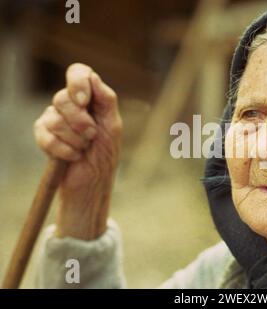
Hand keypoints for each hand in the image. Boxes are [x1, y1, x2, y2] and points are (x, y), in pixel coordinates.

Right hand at [34, 63, 121, 239]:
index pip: (78, 73)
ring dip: (75, 139)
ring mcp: (54, 119)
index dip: (78, 82)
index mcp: (90, 98)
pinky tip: (73, 156)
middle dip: (80, 121)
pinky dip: (64, 149)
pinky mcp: (43, 136)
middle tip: (92, 136)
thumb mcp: (113, 125)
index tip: (85, 101)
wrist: (94, 181)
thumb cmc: (106, 153)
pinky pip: (45, 135)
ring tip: (84, 149)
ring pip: (54, 118)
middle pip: (63, 97)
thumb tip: (93, 77)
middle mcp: (70, 105)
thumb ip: (106, 100)